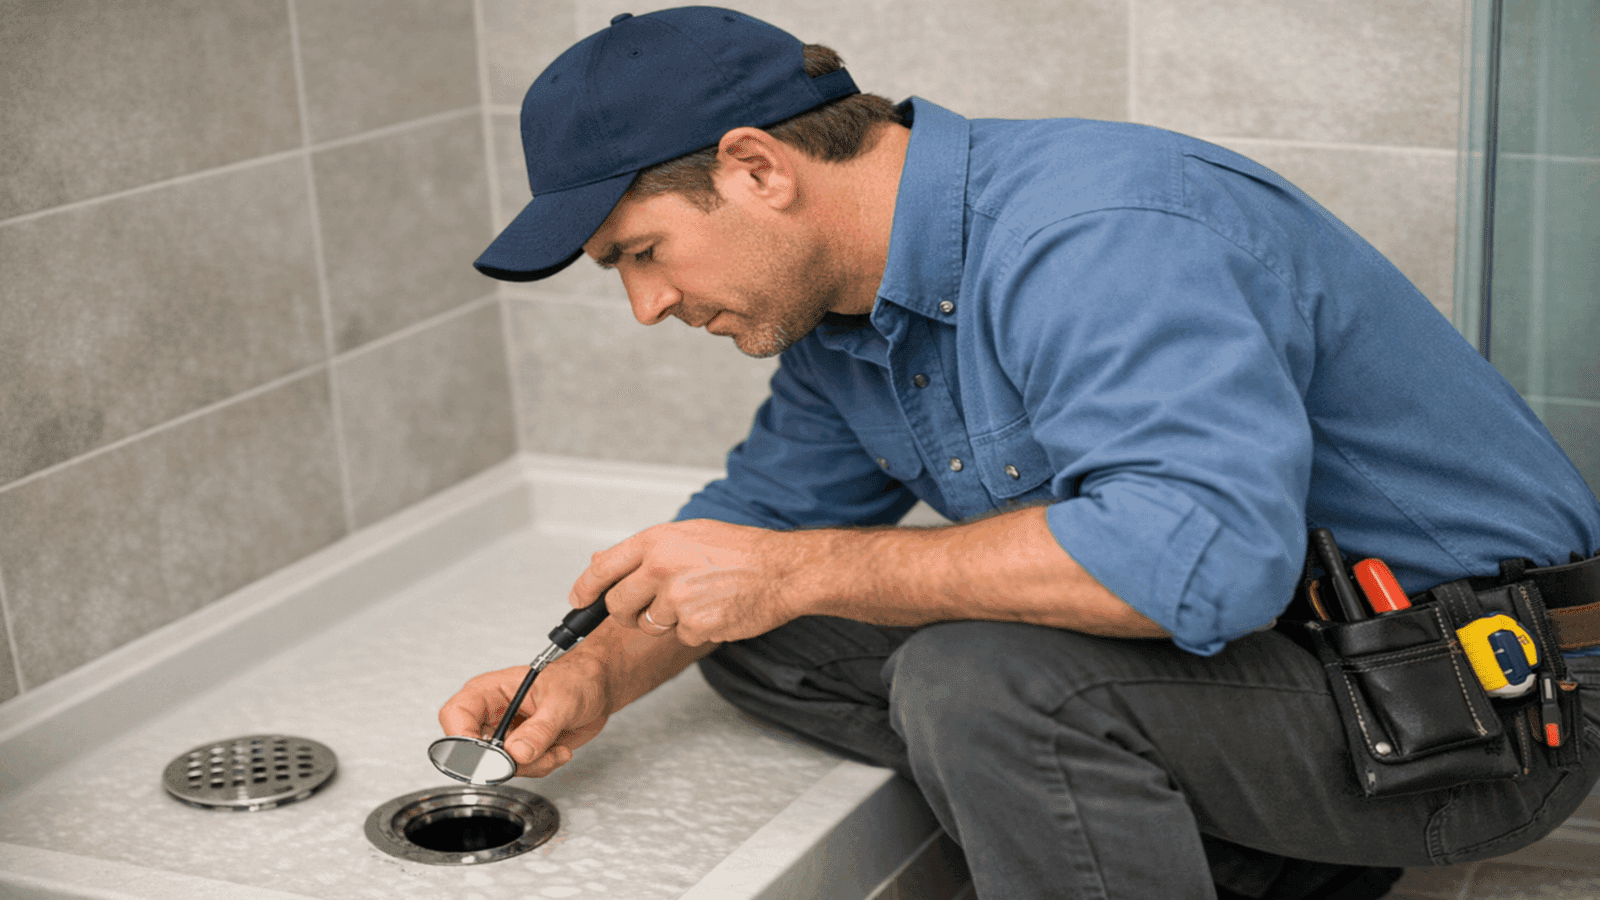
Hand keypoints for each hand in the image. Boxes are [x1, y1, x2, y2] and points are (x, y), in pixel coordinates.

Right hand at [437, 655, 609, 777]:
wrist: (597, 689)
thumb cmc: (576, 679)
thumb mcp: (561, 701)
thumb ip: (539, 729)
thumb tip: (516, 753)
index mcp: (490, 690)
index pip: (456, 715)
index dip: (462, 739)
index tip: (487, 756)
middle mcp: (492, 713)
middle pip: (474, 750)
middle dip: (507, 761)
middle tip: (532, 755)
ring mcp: (506, 733)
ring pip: (501, 767)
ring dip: (532, 765)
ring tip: (555, 746)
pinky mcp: (521, 749)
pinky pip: (521, 771)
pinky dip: (543, 766)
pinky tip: (558, 749)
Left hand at [570, 519, 809, 645]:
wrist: (782, 570)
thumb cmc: (740, 550)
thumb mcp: (688, 534)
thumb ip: (645, 550)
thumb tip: (602, 564)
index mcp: (657, 541)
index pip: (603, 568)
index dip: (585, 589)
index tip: (579, 601)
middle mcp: (661, 568)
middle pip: (618, 606)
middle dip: (628, 613)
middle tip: (650, 608)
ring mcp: (677, 600)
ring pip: (650, 625)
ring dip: (667, 621)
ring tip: (698, 600)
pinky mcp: (695, 626)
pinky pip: (681, 637)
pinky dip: (696, 630)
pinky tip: (716, 610)